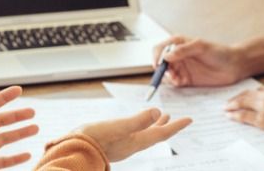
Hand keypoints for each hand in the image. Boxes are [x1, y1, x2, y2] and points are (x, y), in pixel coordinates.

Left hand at [0, 86, 39, 170]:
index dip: (5, 97)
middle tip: (33, 112)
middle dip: (17, 116)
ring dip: (20, 133)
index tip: (18, 90)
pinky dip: (16, 158)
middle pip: (2, 121)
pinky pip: (4, 161)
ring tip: (35, 128)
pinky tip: (27, 155)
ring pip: (6, 139)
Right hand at [74, 108, 191, 161]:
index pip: (161, 133)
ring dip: (153, 125)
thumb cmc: (93, 140)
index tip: (190, 119)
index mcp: (136, 141)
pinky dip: (139, 126)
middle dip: (166, 126)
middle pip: (154, 135)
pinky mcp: (112, 143)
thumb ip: (137, 121)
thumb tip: (157, 111)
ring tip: (160, 117)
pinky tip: (133, 125)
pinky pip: (132, 134)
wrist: (73, 152)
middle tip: (177, 119)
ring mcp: (122, 145)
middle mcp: (131, 145)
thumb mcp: (117, 127)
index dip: (176, 126)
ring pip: (143, 134)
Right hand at [152, 35, 246, 86]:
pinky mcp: (186, 80)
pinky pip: (174, 83)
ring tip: (176, 78)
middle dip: (161, 69)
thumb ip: (183, 50)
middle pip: (160, 63)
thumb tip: (166, 56)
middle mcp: (178, 56)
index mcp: (179, 44)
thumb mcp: (201, 47)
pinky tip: (180, 82)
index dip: (156, 57)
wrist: (234, 66)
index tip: (157, 65)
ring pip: (166, 74)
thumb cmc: (220, 52)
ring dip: (167, 77)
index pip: (160, 49)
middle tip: (168, 74)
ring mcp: (182, 68)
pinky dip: (173, 84)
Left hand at [224, 84, 263, 138]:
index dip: (251, 94)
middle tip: (230, 101)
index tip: (245, 95)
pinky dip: (236, 115)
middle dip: (238, 97)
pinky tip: (230, 116)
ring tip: (226, 107)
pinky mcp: (263, 118)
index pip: (260, 90)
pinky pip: (245, 116)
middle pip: (249, 94)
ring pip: (243, 102)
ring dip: (233, 104)